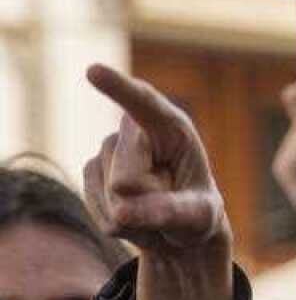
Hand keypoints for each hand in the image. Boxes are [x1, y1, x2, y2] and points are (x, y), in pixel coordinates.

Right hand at [84, 63, 232, 299]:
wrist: (178, 228)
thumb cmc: (198, 213)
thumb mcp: (199, 216)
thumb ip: (170, 211)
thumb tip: (123, 212)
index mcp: (171, 127)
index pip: (144, 103)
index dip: (119, 88)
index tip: (93, 71)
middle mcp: (135, 131)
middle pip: (127, 177)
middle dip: (148, 202)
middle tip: (171, 203)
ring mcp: (109, 149)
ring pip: (113, 197)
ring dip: (137, 217)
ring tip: (156, 209)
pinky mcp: (92, 171)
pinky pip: (100, 210)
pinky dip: (122, 226)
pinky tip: (136, 217)